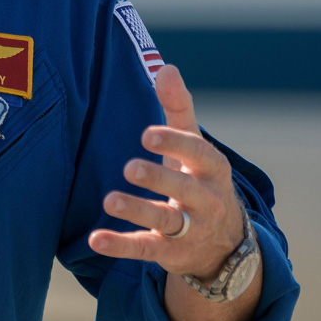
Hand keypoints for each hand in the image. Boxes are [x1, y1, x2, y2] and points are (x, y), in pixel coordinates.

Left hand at [88, 65, 244, 283]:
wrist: (225, 242)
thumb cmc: (199, 176)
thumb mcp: (194, 144)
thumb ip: (178, 107)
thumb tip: (166, 67)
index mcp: (212, 169)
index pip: (198, 154)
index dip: (174, 143)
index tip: (147, 134)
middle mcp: (206, 200)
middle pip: (183, 190)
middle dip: (158, 178)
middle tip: (130, 167)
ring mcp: (190, 230)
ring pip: (165, 221)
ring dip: (137, 211)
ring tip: (109, 200)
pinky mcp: (170, 253)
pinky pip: (146, 249)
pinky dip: (121, 246)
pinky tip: (96, 240)